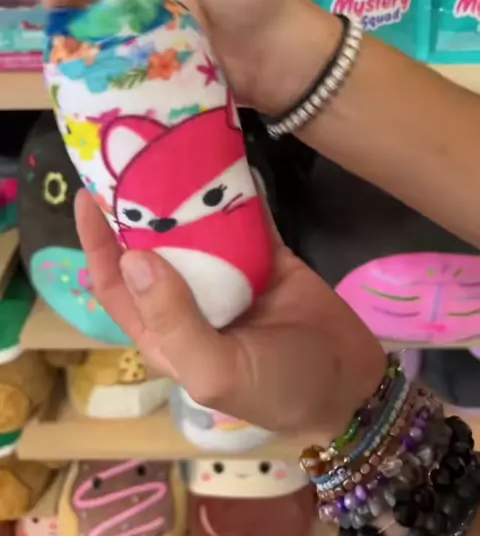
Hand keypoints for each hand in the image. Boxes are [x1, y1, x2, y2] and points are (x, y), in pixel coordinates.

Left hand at [75, 188, 384, 440]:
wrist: (352, 384)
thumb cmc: (277, 387)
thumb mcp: (217, 370)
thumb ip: (174, 319)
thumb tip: (132, 258)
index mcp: (164, 329)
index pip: (114, 284)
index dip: (96, 244)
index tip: (88, 194)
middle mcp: (187, 297)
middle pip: (150, 246)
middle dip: (136, 207)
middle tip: (131, 157)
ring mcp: (227, 274)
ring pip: (194, 227)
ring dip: (184, 194)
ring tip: (173, 148)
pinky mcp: (265, 256)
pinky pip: (245, 218)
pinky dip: (237, 192)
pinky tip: (227, 158)